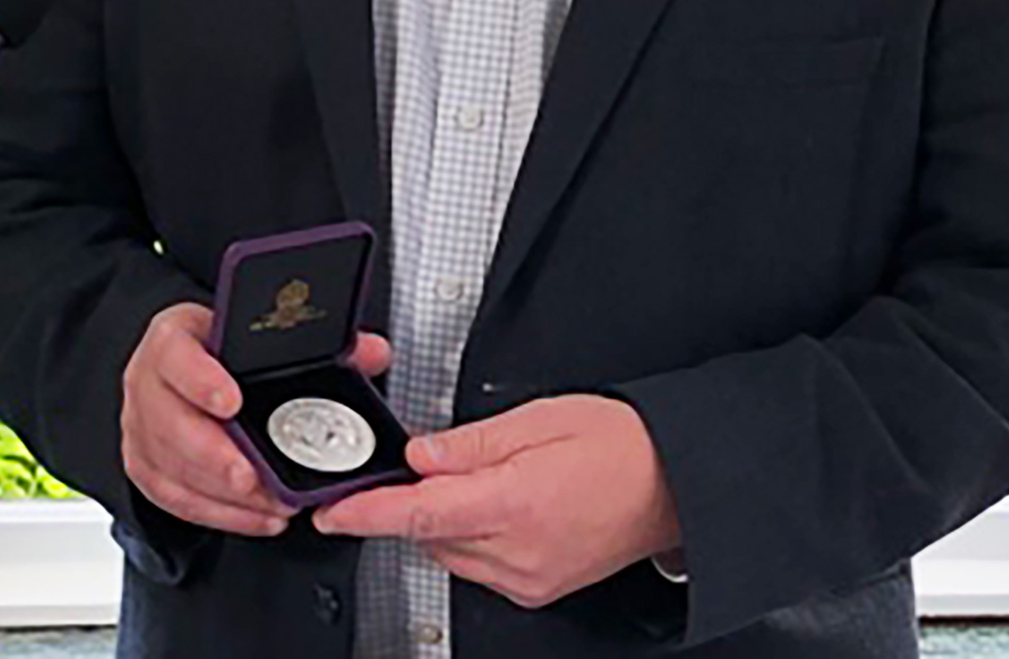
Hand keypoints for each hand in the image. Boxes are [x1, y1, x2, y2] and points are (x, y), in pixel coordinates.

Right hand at [119, 301, 392, 538]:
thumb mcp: (258, 333)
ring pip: (171, 468)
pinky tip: (256, 518)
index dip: (201, 380)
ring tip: (270, 505)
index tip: (232, 401)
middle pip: (170, 423)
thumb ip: (317, 342)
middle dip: (215, 457)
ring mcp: (139, 428)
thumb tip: (371, 352)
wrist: (182, 364)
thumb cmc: (223, 350)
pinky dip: (217, 514)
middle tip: (254, 478)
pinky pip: (174, 498)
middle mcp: (147, 383)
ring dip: (223, 495)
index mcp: (174, 339)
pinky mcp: (144, 466)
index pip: (176, 355)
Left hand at [313, 395, 679, 608]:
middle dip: (418, 500)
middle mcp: (517, 551)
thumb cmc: (623, 445)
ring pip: (452, 552)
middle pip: (431, 533)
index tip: (331, 511)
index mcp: (514, 503)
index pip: (419, 514)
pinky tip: (503, 506)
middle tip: (432, 463)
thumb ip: (473, 443)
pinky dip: (473, 537)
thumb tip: (420, 456)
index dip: (367, 514)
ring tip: (488, 478)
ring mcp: (528, 577)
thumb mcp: (542, 419)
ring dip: (447, 519)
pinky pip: (480, 567)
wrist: (677, 485)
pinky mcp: (537, 589)